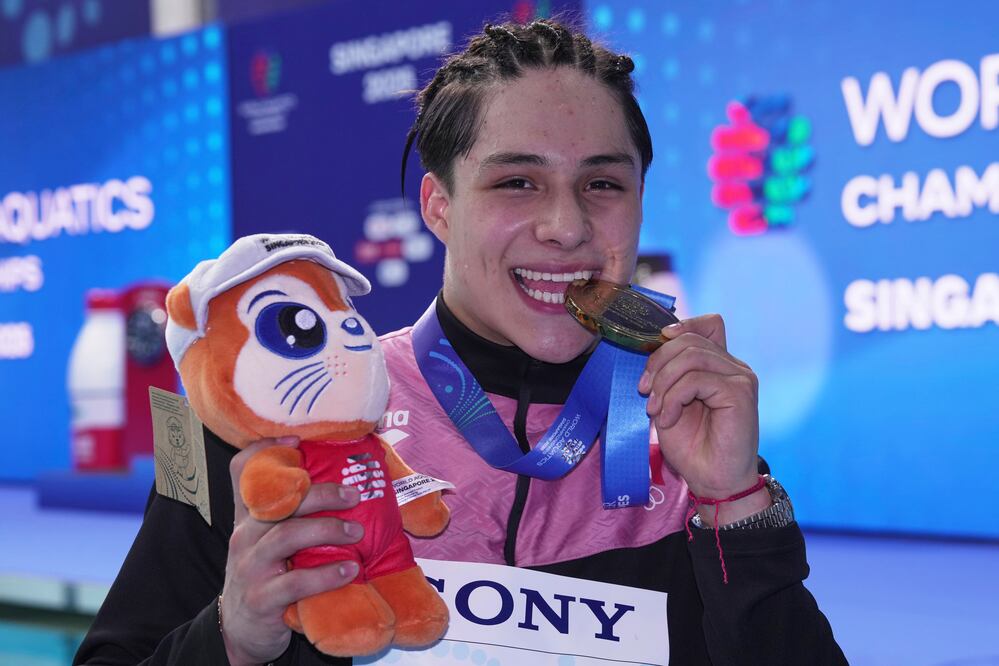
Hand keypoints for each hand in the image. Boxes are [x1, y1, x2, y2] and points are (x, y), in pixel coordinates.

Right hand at [220, 437, 363, 665]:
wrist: (242, 630)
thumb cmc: (267, 576)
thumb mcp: (270, 541)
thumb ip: (295, 515)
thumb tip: (346, 486)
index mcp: (250, 517)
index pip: (243, 472)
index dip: (266, 450)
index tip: (298, 439)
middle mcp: (245, 535)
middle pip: (278, 501)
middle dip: (321, 493)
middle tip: (354, 496)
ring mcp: (250, 566)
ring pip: (287, 536)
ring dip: (327, 530)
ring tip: (357, 533)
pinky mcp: (261, 598)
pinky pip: (295, 582)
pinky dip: (326, 575)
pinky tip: (349, 570)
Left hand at [639, 315, 769, 524]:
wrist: (713, 481)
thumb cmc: (692, 446)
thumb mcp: (671, 401)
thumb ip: (670, 373)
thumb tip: (653, 345)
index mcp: (720, 366)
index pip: (709, 324)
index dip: (682, 325)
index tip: (657, 343)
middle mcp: (734, 367)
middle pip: (690, 340)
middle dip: (658, 362)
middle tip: (644, 392)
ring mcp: (740, 378)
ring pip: (690, 357)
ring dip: (663, 383)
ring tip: (655, 410)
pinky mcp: (740, 393)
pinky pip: (696, 379)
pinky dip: (673, 398)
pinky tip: (668, 418)